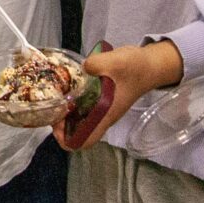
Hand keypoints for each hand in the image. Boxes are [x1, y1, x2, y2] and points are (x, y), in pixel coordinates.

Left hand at [57, 40, 177, 151]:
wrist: (151, 65)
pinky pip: (84, 108)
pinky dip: (73, 102)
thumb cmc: (136, 67)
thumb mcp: (117, 61)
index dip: (67, 138)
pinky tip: (68, 87)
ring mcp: (103, 109)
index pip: (86, 141)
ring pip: (80, 120)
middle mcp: (103, 116)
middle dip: (61, 124)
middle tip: (53, 106)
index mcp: (106, 115)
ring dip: (66, 113)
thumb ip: (98, 63)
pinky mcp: (102, 100)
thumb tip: (83, 67)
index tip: (57, 124)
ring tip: (56, 96)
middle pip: (78, 133)